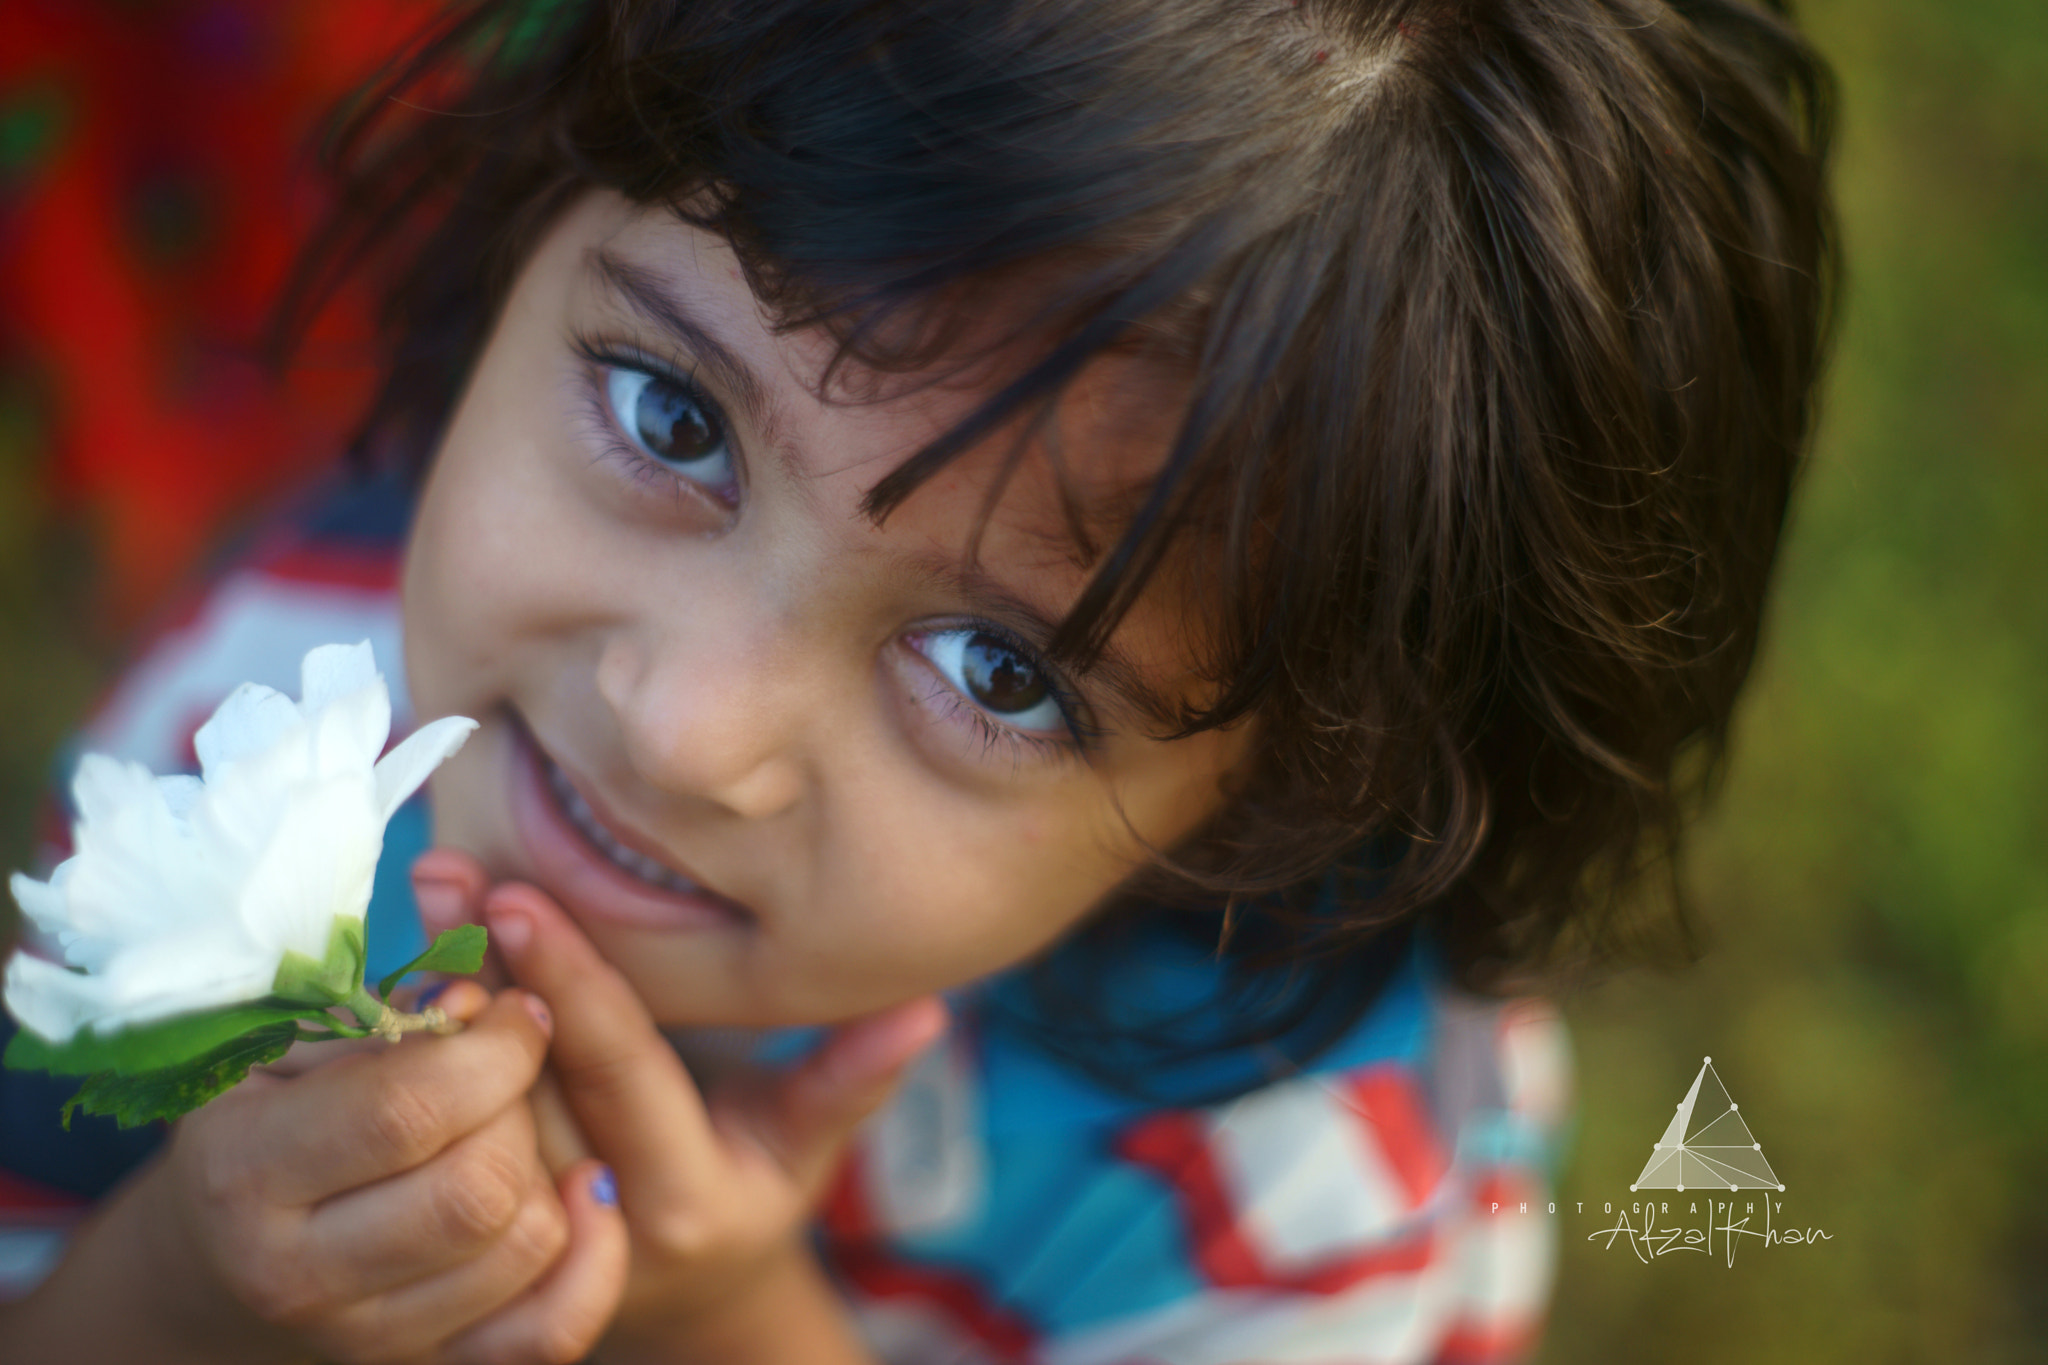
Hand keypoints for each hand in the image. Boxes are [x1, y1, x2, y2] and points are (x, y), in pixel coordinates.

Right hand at [127, 979, 627, 1363]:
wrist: (230, 1258)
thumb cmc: (282, 1109)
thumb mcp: (310, 1030)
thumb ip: (397, 957)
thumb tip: (460, 878)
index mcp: (241, 1169)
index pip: (408, 1107)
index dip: (490, 1042)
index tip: (510, 1002)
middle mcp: (293, 1274)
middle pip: (479, 1185)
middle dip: (521, 1101)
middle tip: (516, 1058)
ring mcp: (366, 1340)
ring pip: (524, 1245)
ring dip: (551, 1162)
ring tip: (519, 1116)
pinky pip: (550, 1331)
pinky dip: (589, 1256)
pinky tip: (587, 1189)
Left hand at [410, 850, 946, 1358]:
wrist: (678, 1299)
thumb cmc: (752, 1191)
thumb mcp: (807, 1145)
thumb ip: (850, 1078)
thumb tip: (927, 1008)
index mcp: (680, 1196)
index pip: (618, 1069)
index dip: (573, 980)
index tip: (523, 896)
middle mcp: (589, 1222)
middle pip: (523, 1083)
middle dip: (482, 971)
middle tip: (444, 871)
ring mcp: (517, 1236)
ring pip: (463, 1107)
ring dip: (433, 999)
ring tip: (424, 890)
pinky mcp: (463, 1234)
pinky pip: (430, 1134)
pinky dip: (409, 1044)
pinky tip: (392, 957)